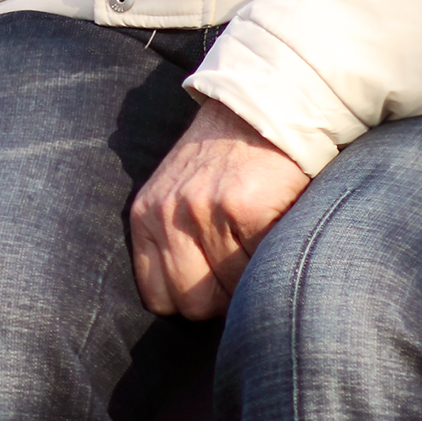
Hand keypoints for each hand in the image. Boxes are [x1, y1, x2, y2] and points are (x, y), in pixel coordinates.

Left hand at [128, 99, 309, 319]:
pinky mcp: (241, 207)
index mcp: (146, 216)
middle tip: (243, 265)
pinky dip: (274, 257)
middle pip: (193, 305)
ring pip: (229, 293)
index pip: (159, 299)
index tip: (215, 284)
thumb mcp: (180, 196)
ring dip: (251, 279)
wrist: (262, 110)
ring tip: (259, 241)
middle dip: (224, 300)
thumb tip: (193, 309)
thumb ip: (176, 243)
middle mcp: (166, 214)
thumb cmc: (225, 162)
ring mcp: (201, 210)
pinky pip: (260, 266)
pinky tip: (275, 226)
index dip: (193, 300)